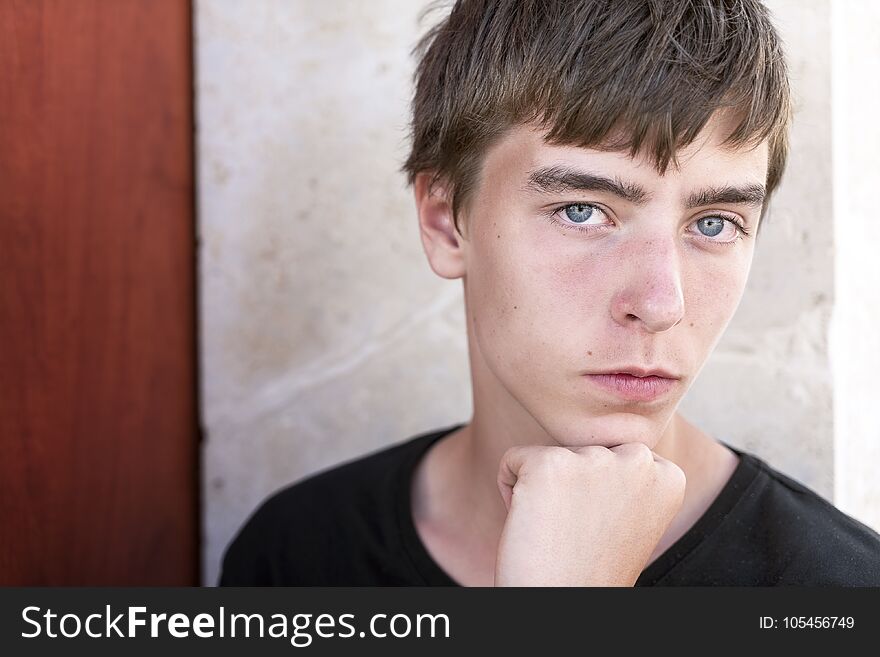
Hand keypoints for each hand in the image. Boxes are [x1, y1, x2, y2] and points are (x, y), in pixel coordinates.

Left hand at [494, 441, 685, 585]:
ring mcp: (594, 459)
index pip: (614, 453)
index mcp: (666, 475)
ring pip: (549, 455)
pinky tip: (532, 525)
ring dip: (542, 490)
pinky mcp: (549, 464)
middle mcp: (638, 459)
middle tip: (579, 533)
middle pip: (583, 448)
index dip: (597, 493)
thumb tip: (605, 441)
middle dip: (571, 485)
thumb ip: (623, 474)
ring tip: (558, 532)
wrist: (564, 603)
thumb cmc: (590, 567)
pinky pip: (513, 460)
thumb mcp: (628, 516)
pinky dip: (509, 490)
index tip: (603, 529)